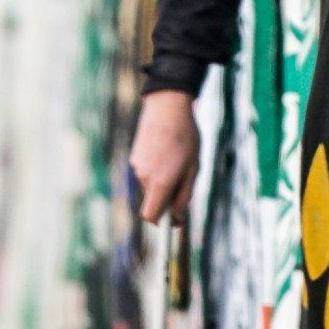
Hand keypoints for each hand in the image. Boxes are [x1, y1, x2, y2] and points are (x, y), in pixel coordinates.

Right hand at [130, 87, 200, 222]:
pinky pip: (146, 173)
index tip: (174, 223)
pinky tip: (166, 151)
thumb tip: (178, 217)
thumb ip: (185, 194)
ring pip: (150, 187)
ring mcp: (137, 167)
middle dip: (167, 199)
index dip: (162, 223)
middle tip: (183, 180)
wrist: (167, 106)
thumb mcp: (193, 167)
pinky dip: (156, 170)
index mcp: (160, 183)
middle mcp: (144, 178)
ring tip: (176, 159)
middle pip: (153, 202)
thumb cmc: (186, 137)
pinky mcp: (134, 158)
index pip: (152, 217)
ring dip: (162, 182)